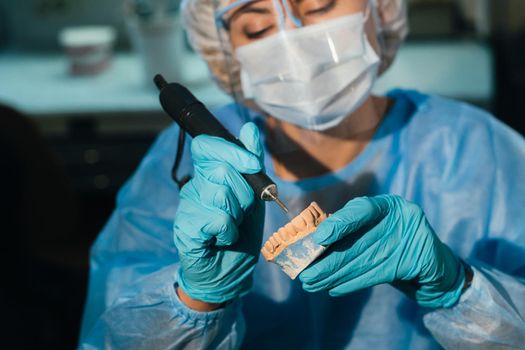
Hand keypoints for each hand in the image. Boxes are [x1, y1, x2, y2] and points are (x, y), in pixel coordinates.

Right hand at [173, 122, 264, 303]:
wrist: (230, 272)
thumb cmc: (241, 231)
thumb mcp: (254, 195)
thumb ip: (252, 162)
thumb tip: (251, 127)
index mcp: (207, 174)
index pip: (207, 146)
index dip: (231, 151)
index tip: (253, 164)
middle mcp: (193, 186)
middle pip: (221, 169)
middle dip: (244, 192)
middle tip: (242, 211)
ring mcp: (186, 207)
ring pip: (221, 194)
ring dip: (237, 214)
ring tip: (232, 226)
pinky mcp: (184, 228)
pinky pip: (217, 219)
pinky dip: (229, 231)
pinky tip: (223, 239)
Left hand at [299, 195, 465, 307]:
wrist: (434, 267)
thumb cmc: (395, 244)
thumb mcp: (375, 232)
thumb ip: (351, 233)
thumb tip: (313, 244)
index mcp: (388, 205)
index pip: (361, 209)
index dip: (339, 224)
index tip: (318, 239)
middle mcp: (401, 216)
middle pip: (358, 240)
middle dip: (328, 260)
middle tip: (305, 274)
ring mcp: (413, 237)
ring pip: (365, 260)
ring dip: (335, 274)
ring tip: (313, 284)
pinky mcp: (419, 260)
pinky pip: (379, 274)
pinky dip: (353, 283)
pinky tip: (334, 288)